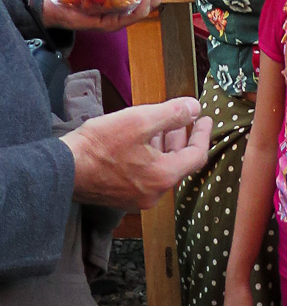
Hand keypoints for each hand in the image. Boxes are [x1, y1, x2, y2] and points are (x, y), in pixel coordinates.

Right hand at [60, 97, 211, 208]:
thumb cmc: (100, 145)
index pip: (196, 156)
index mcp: (163, 177)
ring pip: (161, 168)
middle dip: (184, 138)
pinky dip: (150, 155)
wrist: (62, 168)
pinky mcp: (120, 195)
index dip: (203, 134)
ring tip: (164, 125)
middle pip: (179, 163)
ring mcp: (136, 197)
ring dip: (165, 146)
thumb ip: (172, 114)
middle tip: (187, 120)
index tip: (205, 118)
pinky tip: (142, 139)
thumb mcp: (140, 120)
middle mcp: (154, 193)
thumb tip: (195, 107)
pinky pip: (145, 174)